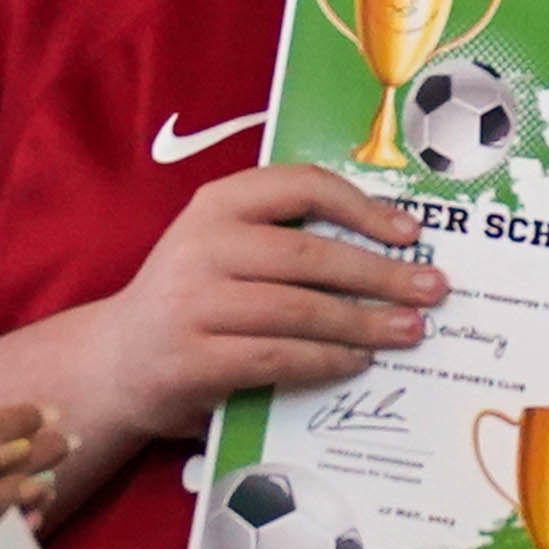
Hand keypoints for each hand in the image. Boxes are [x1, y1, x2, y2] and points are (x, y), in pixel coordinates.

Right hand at [76, 167, 441, 463]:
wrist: (115, 362)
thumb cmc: (192, 302)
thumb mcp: (224, 250)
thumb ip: (283, 241)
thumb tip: (389, 255)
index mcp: (216, 205)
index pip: (300, 185)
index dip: (362, 206)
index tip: (411, 231)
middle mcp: (201, 245)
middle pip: (310, 255)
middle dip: (380, 273)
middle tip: (432, 288)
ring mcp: (192, 303)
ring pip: (299, 309)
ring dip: (364, 322)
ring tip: (409, 330)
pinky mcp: (192, 359)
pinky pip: (276, 357)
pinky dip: (325, 360)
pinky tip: (357, 361)